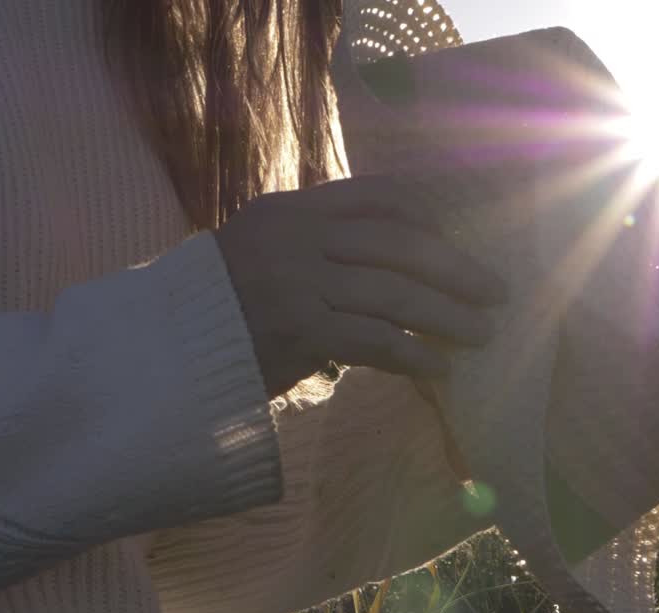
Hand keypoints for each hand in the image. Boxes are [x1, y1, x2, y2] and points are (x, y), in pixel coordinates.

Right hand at [215, 175, 507, 397]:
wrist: (162, 350)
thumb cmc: (224, 309)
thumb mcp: (266, 251)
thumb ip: (322, 244)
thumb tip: (402, 263)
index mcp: (293, 210)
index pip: (378, 197)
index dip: (428, 218)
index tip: (457, 240)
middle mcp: (296, 237)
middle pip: (399, 245)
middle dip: (456, 270)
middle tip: (496, 292)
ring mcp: (295, 282)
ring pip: (394, 294)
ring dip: (447, 316)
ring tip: (481, 334)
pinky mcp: (296, 330)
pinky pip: (373, 341)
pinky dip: (413, 355)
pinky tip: (438, 369)